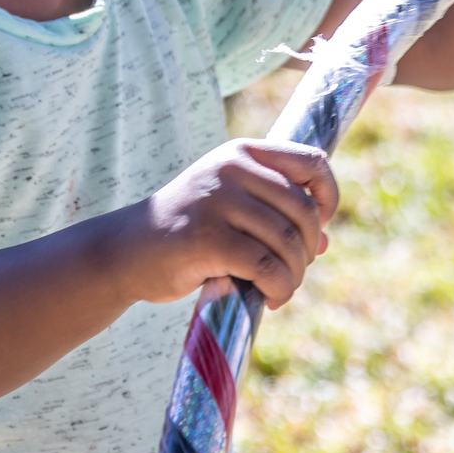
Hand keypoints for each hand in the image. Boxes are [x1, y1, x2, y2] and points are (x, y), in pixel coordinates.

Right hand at [123, 140, 337, 309]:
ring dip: (294, 275)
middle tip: (292, 272)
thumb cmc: (183, 232)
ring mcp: (218, 201)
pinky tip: (270, 299)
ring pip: (288, 241)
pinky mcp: (208, 238)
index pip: (312, 162)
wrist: (125, 251)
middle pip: (304, 209)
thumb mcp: (228, 208)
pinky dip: (279, 289)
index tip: (319, 226)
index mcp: (241, 152)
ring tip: (281, 290)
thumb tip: (325, 243)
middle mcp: (232, 168)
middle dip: (308, 250)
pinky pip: (266, 266)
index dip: (328, 197)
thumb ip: (273, 215)